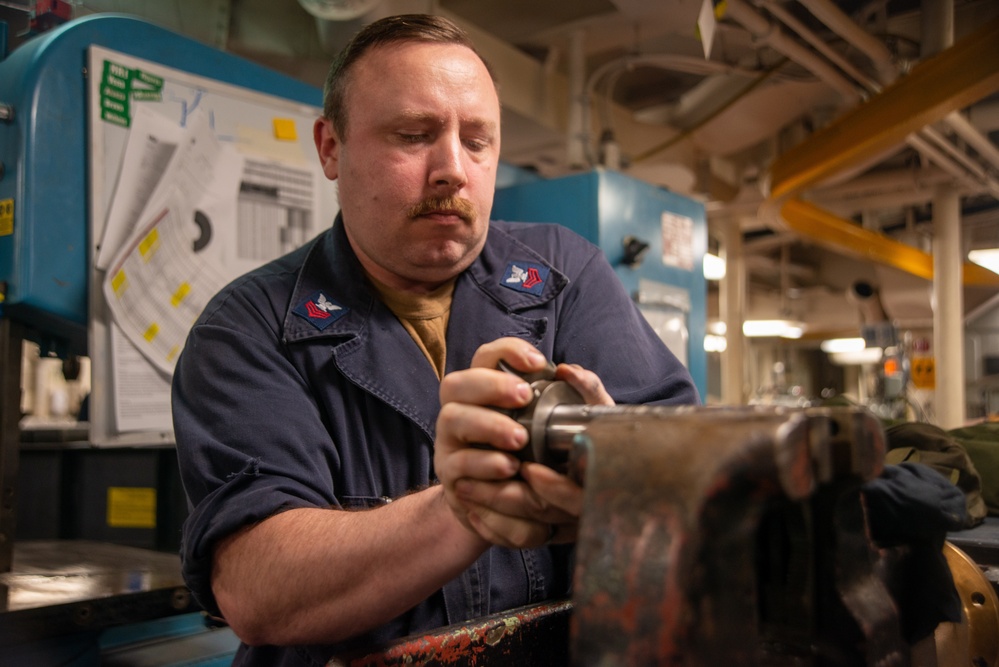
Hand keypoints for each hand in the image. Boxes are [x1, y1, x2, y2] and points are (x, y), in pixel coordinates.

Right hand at [435, 339, 612, 547]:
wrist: (519, 513)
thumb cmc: (544, 459)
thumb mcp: (569, 430)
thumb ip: (578, 398)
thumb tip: (570, 372)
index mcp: (486, 392)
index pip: (486, 357)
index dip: (507, 351)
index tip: (538, 363)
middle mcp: (461, 411)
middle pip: (456, 383)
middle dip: (490, 385)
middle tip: (524, 397)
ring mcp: (451, 443)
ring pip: (451, 418)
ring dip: (486, 424)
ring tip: (519, 439)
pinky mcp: (452, 476)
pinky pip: (458, 464)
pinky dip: (484, 464)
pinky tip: (509, 468)